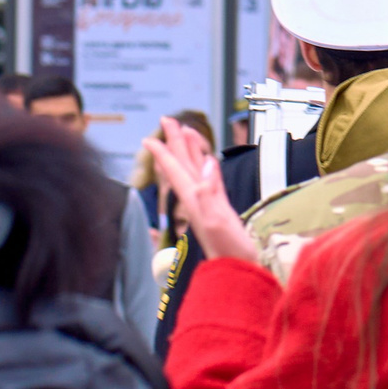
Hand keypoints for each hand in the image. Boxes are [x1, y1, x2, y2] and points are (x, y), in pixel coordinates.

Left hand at [144, 119, 259, 266]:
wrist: (237, 269)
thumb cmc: (227, 249)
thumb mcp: (217, 219)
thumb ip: (211, 191)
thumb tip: (209, 163)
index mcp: (193, 197)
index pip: (174, 168)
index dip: (163, 151)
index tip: (150, 135)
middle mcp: (197, 197)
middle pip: (182, 162)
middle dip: (175, 140)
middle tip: (168, 119)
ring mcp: (208, 201)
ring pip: (195, 168)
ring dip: (189, 149)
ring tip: (186, 131)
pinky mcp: (220, 206)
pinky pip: (209, 177)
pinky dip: (206, 164)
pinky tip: (207, 160)